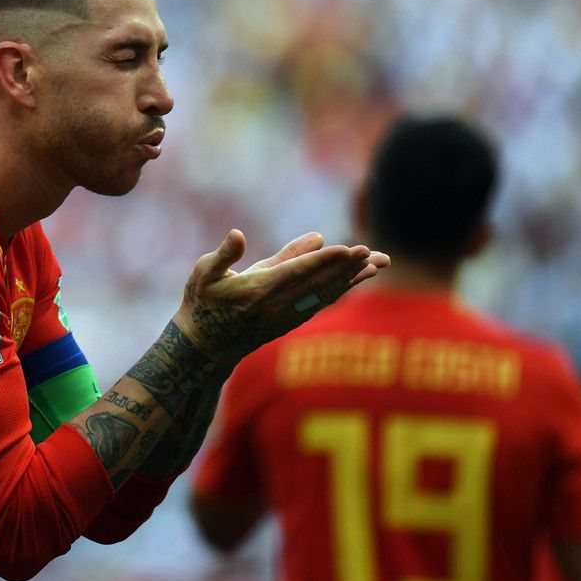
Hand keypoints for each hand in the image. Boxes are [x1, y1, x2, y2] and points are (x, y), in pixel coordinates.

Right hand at [173, 230, 389, 364]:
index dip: (323, 261)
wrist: (204, 347)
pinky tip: (360, 277)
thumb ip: (225, 254)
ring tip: (378, 262)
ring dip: (353, 278)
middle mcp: (275, 305)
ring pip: (325, 294)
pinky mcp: (290, 321)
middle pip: (318, 284)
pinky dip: (343, 288)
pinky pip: (322, 302)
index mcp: (256, 290)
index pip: (296, 272)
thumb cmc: (201, 303)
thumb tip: (238, 233)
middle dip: (347, 268)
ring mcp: (285, 316)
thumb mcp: (204, 274)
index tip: (347, 249)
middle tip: (373, 252)